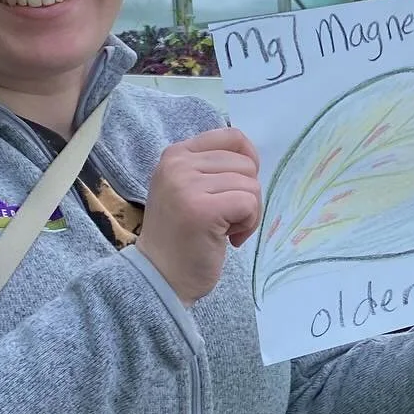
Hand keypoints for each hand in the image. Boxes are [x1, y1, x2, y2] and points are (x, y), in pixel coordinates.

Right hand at [136, 127, 261, 306]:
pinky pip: (249, 203)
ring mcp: (187, 185)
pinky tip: (231, 239)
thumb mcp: (188, 188)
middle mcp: (177, 164)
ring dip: (248, 212)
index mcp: (175, 154)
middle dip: (247, 194)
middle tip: (227, 219)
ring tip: (225, 230)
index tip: (240, 188)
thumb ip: (212, 168)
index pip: (231, 136)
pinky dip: (249, 224)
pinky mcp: (202, 209)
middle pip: (246, 163)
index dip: (249, 161)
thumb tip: (252, 159)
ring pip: (251, 184)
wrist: (161, 277)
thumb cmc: (182, 236)